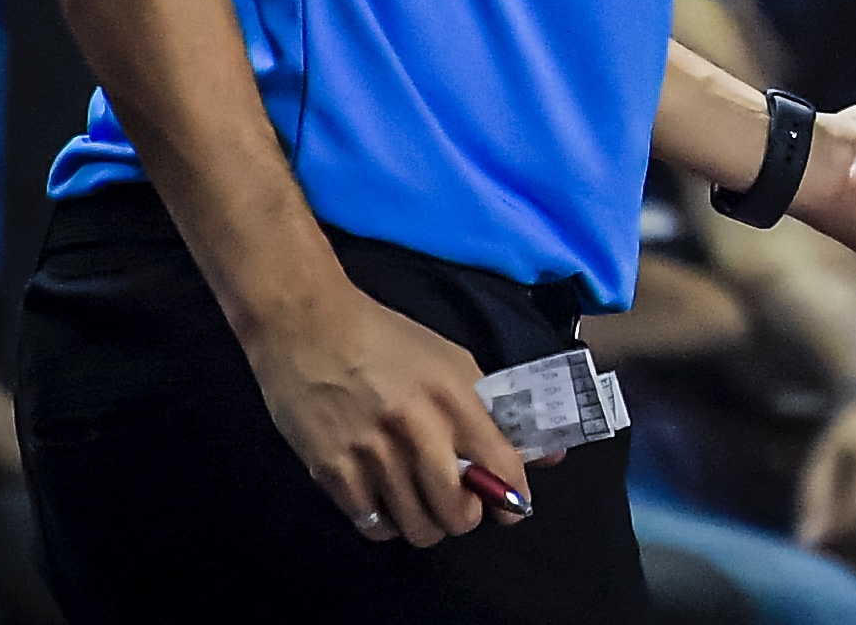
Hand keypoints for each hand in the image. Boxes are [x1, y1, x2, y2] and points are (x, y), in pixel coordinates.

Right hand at [244, 284, 530, 545]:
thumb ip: (494, 409)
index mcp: (454, 396)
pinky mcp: (331, 472)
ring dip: (427, 523)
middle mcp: (417, 430)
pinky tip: (387, 500)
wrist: (309, 326)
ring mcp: (372, 455)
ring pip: (417, 528)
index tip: (512, 507)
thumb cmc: (387, 339)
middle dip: (466, 516)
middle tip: (459, 502)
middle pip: (458, 514)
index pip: (499, 467)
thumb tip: (546, 453)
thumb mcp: (452, 361)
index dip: (513, 499)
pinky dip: (386, 521)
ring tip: (423, 503)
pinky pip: (372, 524)